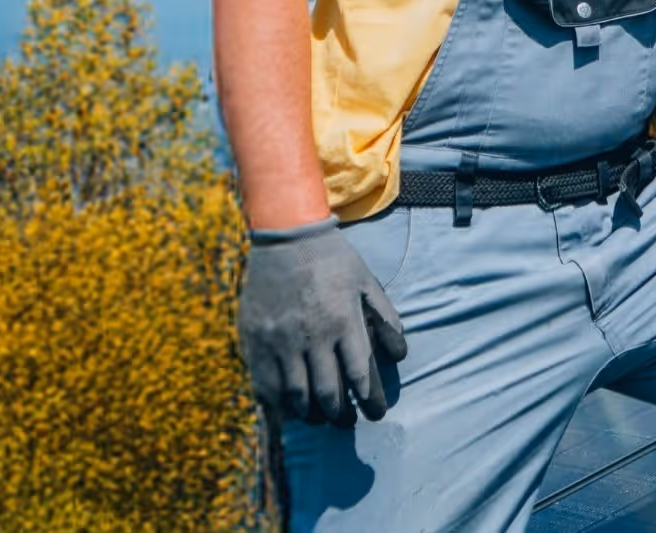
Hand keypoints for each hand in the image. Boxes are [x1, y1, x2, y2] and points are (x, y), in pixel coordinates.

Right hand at [238, 222, 407, 425]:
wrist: (284, 235)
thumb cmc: (331, 258)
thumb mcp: (366, 281)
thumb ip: (385, 318)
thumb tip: (399, 355)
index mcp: (343, 321)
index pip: (359, 375)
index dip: (370, 400)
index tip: (375, 413)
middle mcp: (312, 336)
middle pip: (328, 392)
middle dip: (341, 414)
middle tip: (348, 420)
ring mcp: (280, 340)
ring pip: (296, 395)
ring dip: (312, 413)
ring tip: (321, 417)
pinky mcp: (256, 340)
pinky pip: (266, 384)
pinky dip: (279, 402)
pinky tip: (289, 407)